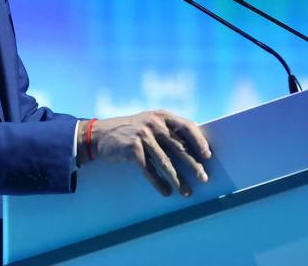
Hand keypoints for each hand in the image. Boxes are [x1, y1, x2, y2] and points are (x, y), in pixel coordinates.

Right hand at [78, 110, 211, 196]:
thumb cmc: (130, 131)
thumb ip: (167, 130)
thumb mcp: (149, 123)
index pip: (186, 126)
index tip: (208, 155)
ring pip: (165, 162)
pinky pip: (149, 170)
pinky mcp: (132, 149)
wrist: (99, 135)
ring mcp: (143, 136)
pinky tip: (166, 192)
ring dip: (178, 179)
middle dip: (193, 165)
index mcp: (161, 116)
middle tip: (204, 178)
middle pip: (179, 147)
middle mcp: (153, 123)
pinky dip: (158, 183)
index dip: (198, 141)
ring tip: (187, 192)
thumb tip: (194, 149)